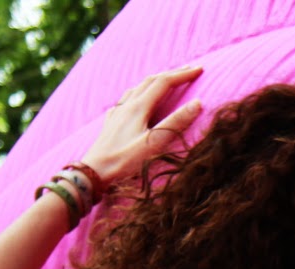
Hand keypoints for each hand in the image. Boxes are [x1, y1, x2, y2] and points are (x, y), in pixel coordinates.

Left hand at [80, 65, 205, 183]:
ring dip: (155, 80)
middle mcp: (127, 105)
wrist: (93, 172)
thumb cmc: (124, 161)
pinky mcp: (111, 122)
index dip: (183, 75)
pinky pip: (126, 99)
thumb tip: (198, 103)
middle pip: (151, 80)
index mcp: (138, 107)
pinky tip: (138, 98)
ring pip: (138, 87)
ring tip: (167, 80)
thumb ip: (175, 122)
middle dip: (172, 74)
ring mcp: (117, 112)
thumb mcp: (154, 143)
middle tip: (189, 71)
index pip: (164, 82)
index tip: (200, 70)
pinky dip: (139, 92)